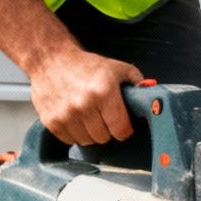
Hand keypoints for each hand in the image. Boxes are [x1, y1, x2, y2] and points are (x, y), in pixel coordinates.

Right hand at [29, 47, 143, 147]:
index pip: (121, 130)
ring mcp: (66, 115)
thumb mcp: (116, 68)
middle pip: (104, 138)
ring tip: (88, 117)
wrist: (50, 58)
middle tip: (103, 117)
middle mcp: (84, 105)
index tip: (122, 126)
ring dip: (90, 133)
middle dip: (107, 130)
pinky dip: (74, 133)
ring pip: (87, 141)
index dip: (124, 129)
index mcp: (103, 91)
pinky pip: (70, 140)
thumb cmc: (84, 64)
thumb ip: (137, 82)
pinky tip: (74, 118)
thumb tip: (150, 97)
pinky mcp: (51, 121)